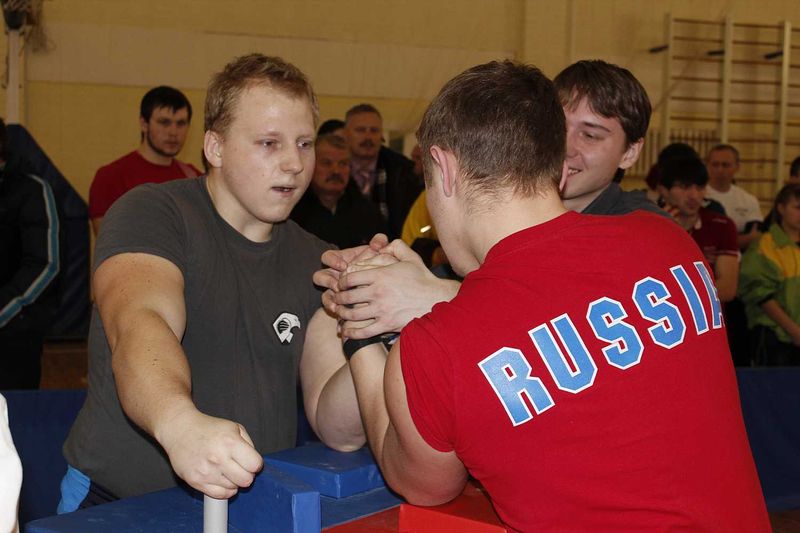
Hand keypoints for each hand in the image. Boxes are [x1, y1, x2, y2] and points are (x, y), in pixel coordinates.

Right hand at [157, 407, 263, 498]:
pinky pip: (219, 495)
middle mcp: (218, 458)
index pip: (255, 465)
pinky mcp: (195, 481)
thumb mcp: (234, 427)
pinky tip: (222, 479)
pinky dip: (225, 490)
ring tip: (226, 469)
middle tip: (239, 467)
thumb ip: (248, 444)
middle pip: (246, 480)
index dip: (256, 464)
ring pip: (233, 488)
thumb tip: (255, 464)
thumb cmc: (208, 428)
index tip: (250, 461)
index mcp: (230, 442)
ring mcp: (206, 471)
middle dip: (247, 474)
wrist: (180, 430)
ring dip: (233, 481)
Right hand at [314, 234, 389, 314]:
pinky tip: (338, 310)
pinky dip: (332, 307)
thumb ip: (379, 242)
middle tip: (339, 286)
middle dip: (328, 281)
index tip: (343, 266)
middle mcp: (334, 275)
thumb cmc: (381, 265)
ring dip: (329, 297)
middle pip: (320, 276)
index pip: (327, 257)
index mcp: (340, 260)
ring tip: (338, 301)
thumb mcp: (381, 251)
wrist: (385, 286)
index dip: (332, 260)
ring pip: (323, 292)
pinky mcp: (339, 301)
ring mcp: (335, 289)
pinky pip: (329, 304)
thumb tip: (376, 243)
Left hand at [335, 240, 460, 337]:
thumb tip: (383, 243)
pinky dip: (351, 332)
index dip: (341, 281)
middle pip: (347, 296)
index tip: (340, 284)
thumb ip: (396, 247)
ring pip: (352, 314)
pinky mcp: (386, 325)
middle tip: (336, 299)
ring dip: (341, 314)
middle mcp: (378, 293)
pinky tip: (347, 331)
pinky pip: (363, 331)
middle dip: (338, 298)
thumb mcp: (411, 258)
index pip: (350, 278)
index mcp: (380, 275)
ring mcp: (381, 310)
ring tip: (339, 313)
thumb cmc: (423, 279)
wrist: (436, 300)